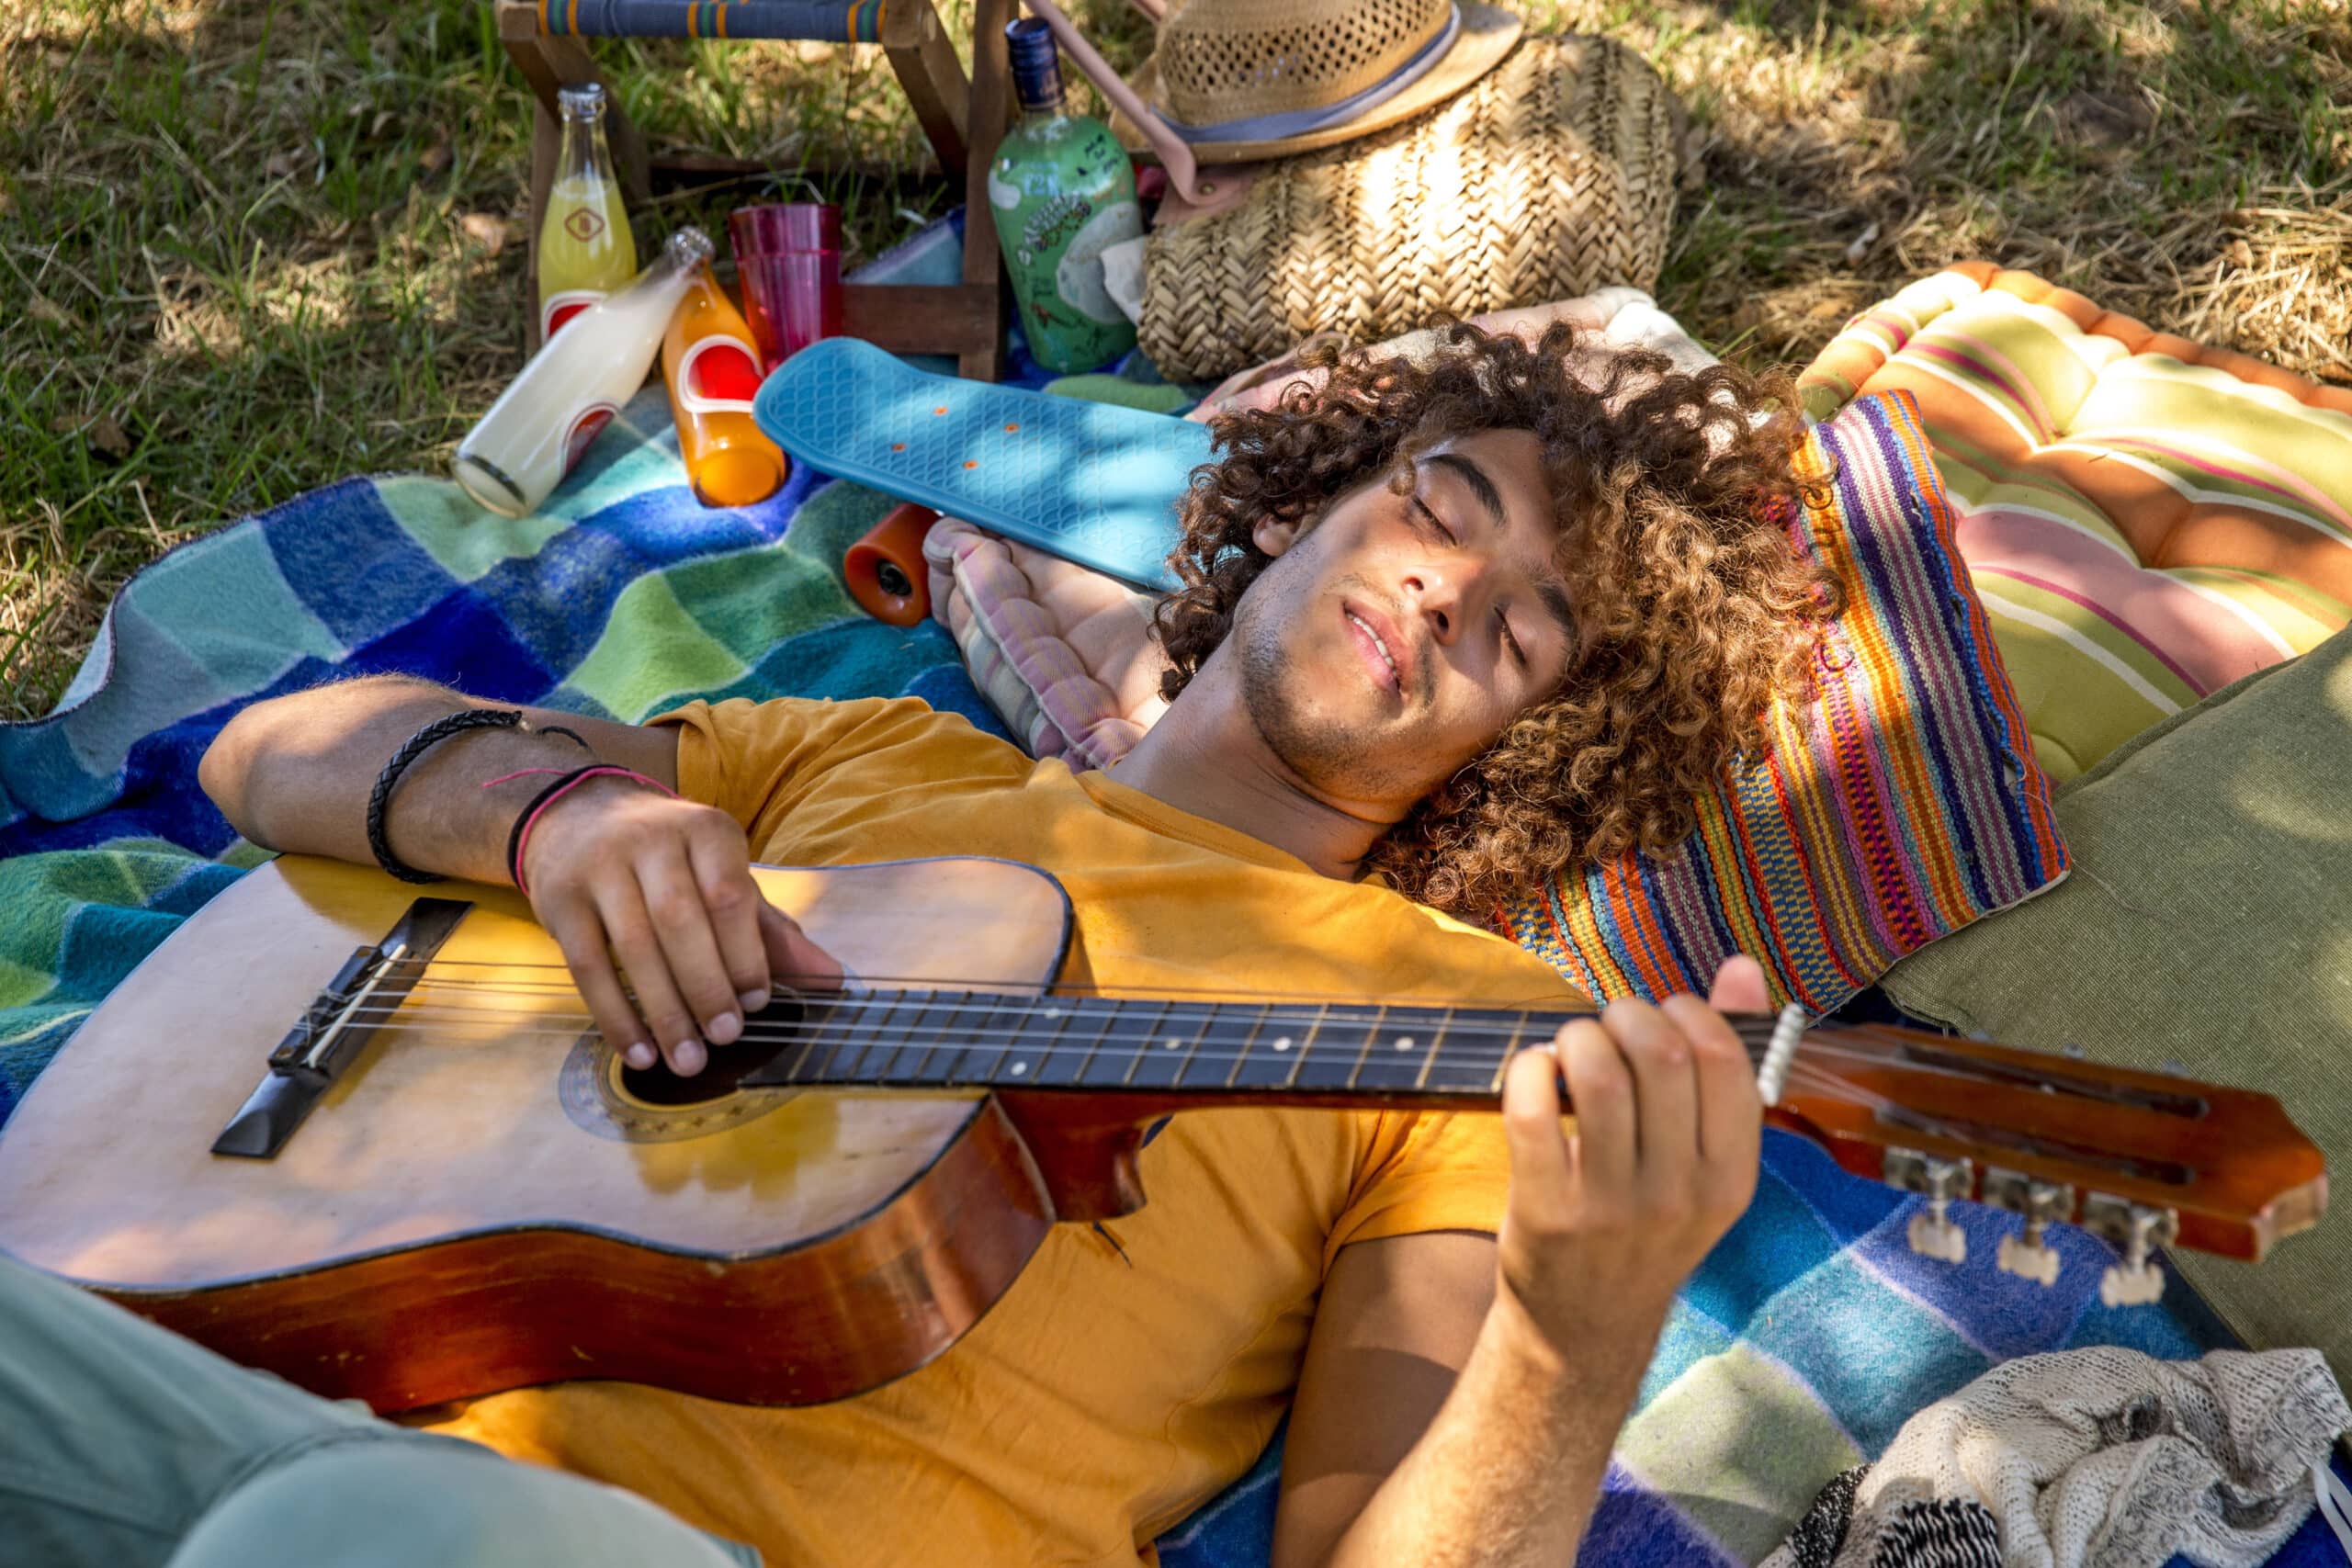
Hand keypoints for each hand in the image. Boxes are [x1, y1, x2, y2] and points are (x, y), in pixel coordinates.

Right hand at [519, 778, 842, 1074]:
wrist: (580, 818)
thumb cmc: (672, 861)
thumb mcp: (724, 878)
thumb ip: (773, 931)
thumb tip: (832, 980)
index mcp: (705, 830)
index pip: (728, 893)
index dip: (745, 952)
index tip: (758, 1002)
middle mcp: (651, 839)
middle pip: (680, 920)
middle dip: (706, 985)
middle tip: (726, 1037)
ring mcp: (600, 867)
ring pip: (634, 946)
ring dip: (663, 1011)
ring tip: (687, 1059)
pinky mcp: (560, 899)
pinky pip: (587, 966)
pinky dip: (615, 1015)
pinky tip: (639, 1052)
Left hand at [1492, 957, 1767, 1379]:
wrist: (1585, 1327)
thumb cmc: (1648, 1225)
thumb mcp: (1705, 1163)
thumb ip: (1728, 1064)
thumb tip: (1744, 967)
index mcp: (1730, 1178)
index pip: (1726, 1062)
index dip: (1689, 1013)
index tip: (1663, 1018)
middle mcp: (1679, 1194)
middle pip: (1660, 1056)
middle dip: (1626, 1014)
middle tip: (1609, 1026)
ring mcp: (1612, 1206)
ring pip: (1598, 1078)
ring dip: (1578, 1037)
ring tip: (1572, 1048)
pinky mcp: (1546, 1212)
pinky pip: (1532, 1112)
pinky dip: (1528, 1070)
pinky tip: (1535, 1073)